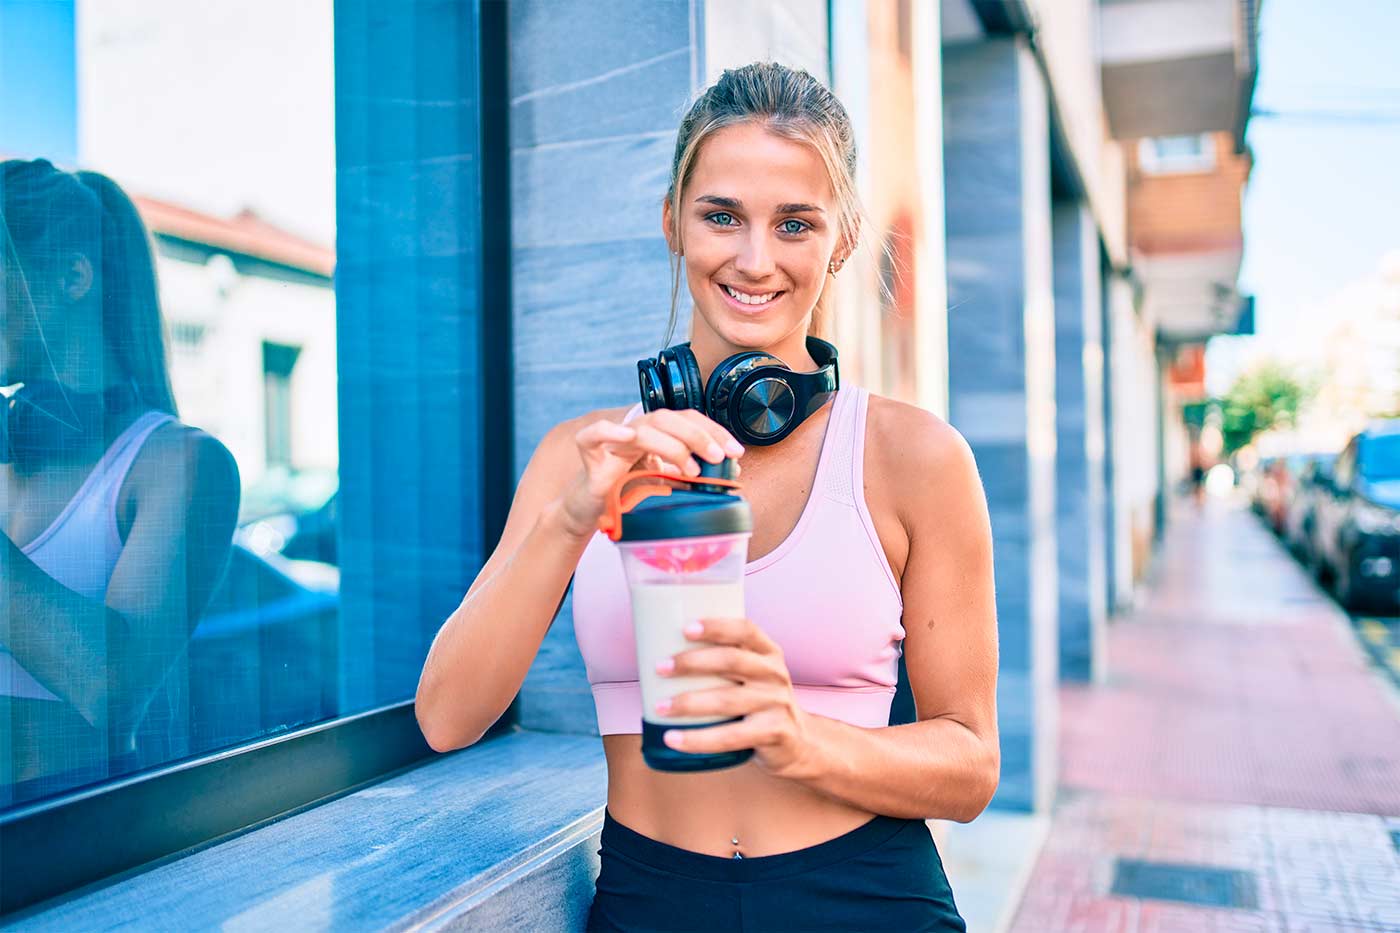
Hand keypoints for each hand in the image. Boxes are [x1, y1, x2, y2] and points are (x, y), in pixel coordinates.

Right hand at [556, 409, 743, 538]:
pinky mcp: (589, 452)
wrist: (591, 510)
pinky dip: (608, 431)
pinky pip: (593, 434)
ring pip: (643, 429)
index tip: (736, 451)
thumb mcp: (668, 484)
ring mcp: (613, 440)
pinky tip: (626, 437)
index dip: (714, 431)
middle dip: (699, 436)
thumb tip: (732, 468)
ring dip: (671, 445)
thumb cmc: (628, 494)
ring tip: (691, 469)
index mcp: (657, 434)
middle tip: (719, 457)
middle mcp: (637, 431)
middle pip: (669, 419)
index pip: (688, 420)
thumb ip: (693, 474)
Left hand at [654, 616, 815, 777]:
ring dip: (688, 702)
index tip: (685, 628)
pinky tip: (674, 739)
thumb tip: (662, 652)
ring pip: (727, 700)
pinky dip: (698, 739)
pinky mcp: (774, 733)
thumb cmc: (760, 702)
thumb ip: (724, 662)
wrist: (800, 743)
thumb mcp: (753, 675)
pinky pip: (731, 736)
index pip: (745, 630)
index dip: (716, 626)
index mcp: (768, 652)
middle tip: (659, 667)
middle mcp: (775, 674)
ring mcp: (776, 704)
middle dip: (692, 662)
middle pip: (732, 661)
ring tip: (659, 707)